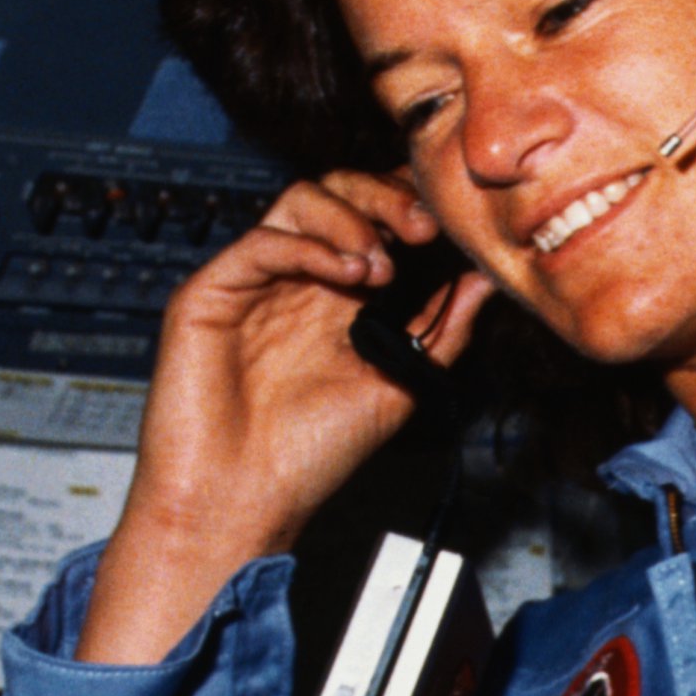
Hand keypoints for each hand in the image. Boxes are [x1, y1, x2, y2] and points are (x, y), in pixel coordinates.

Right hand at [78, 171, 495, 664]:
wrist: (240, 504)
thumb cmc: (309, 456)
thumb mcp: (398, 384)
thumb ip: (442, 330)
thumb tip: (486, 278)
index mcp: (336, 293)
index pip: (372, 215)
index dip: (408, 204)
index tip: (447, 225)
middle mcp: (295, 277)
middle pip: (338, 191)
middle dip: (385, 197)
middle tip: (421, 227)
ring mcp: (253, 281)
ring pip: (298, 200)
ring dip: (350, 217)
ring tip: (380, 266)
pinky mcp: (209, 292)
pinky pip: (260, 241)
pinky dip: (309, 244)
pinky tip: (346, 274)